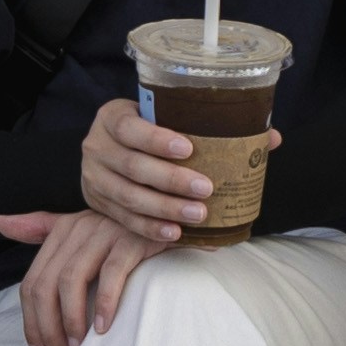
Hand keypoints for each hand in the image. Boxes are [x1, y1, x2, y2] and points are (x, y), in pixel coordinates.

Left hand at [0, 206, 156, 345]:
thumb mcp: (80, 226)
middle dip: (47, 327)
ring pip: (71, 281)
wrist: (172, 218)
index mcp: (61, 230)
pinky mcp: (132, 240)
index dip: (31, 322)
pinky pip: (110, 275)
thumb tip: (0, 222)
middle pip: (45, 285)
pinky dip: (103, 303)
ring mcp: (105, 232)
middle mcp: (78, 228)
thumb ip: (41, 227)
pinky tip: (103, 328)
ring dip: (71, 321)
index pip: (31, 283)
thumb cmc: (124, 231)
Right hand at [75, 91, 214, 241]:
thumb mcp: (154, 115)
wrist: (108, 148)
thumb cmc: (144, 128)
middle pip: (132, 166)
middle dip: (171, 180)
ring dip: (166, 208)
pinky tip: (175, 231)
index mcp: (110, 117)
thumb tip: (252, 134)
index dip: (156, 140)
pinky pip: (125, 219)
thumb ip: (187, 121)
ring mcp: (94, 177)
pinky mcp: (97, 202)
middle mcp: (96, 146)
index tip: (188, 149)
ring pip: (129, 196)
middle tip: (205, 188)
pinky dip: (151, 227)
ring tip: (198, 213)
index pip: (128, 127)